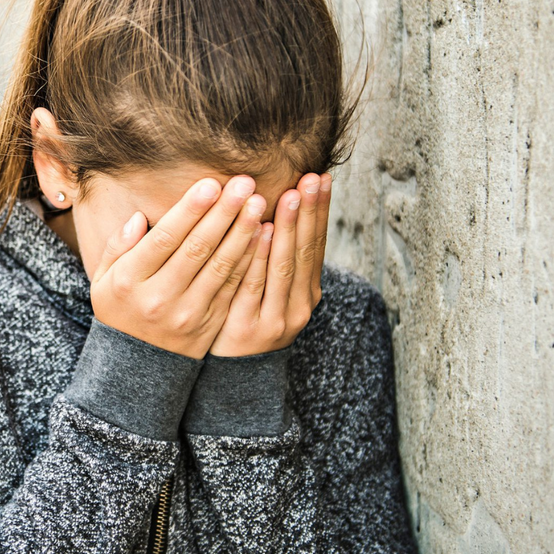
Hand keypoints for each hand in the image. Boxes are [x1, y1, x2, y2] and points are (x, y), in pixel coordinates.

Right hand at [91, 176, 266, 358]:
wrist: (137, 365)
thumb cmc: (120, 309)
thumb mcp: (104, 279)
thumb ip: (118, 246)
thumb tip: (139, 218)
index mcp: (130, 281)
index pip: (164, 238)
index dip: (190, 210)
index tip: (211, 183)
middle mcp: (160, 297)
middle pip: (197, 249)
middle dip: (223, 213)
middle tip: (245, 184)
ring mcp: (188, 313)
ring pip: (220, 267)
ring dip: (243, 232)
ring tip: (259, 203)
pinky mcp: (210, 323)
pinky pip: (233, 287)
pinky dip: (250, 260)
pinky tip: (262, 236)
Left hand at [209, 173, 330, 356]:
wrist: (232, 376)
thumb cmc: (247, 320)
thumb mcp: (270, 292)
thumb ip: (275, 257)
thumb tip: (279, 207)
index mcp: (307, 292)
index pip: (316, 244)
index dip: (320, 211)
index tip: (321, 177)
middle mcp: (300, 304)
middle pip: (306, 251)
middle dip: (309, 212)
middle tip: (311, 178)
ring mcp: (277, 318)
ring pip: (285, 266)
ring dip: (289, 228)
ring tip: (292, 195)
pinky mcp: (251, 328)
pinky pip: (255, 285)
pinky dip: (260, 257)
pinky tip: (263, 231)